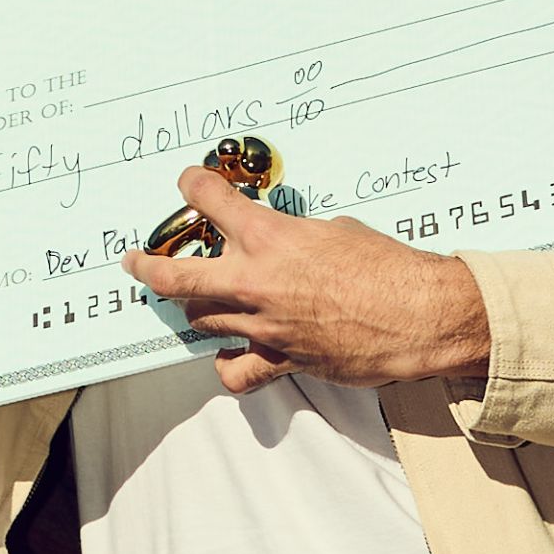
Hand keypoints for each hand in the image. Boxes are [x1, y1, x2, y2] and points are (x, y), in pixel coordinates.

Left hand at [119, 163, 493, 402]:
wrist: (417, 314)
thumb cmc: (388, 268)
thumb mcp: (337, 231)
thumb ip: (298, 236)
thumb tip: (288, 242)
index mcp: (270, 237)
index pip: (210, 201)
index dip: (192, 186)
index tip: (187, 182)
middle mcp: (256, 280)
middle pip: (175, 278)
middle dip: (147, 266)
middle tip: (135, 260)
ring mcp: (264, 323)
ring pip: (200, 320)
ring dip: (196, 309)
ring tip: (198, 302)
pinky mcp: (282, 358)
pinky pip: (237, 371)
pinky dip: (229, 364)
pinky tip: (232, 354)